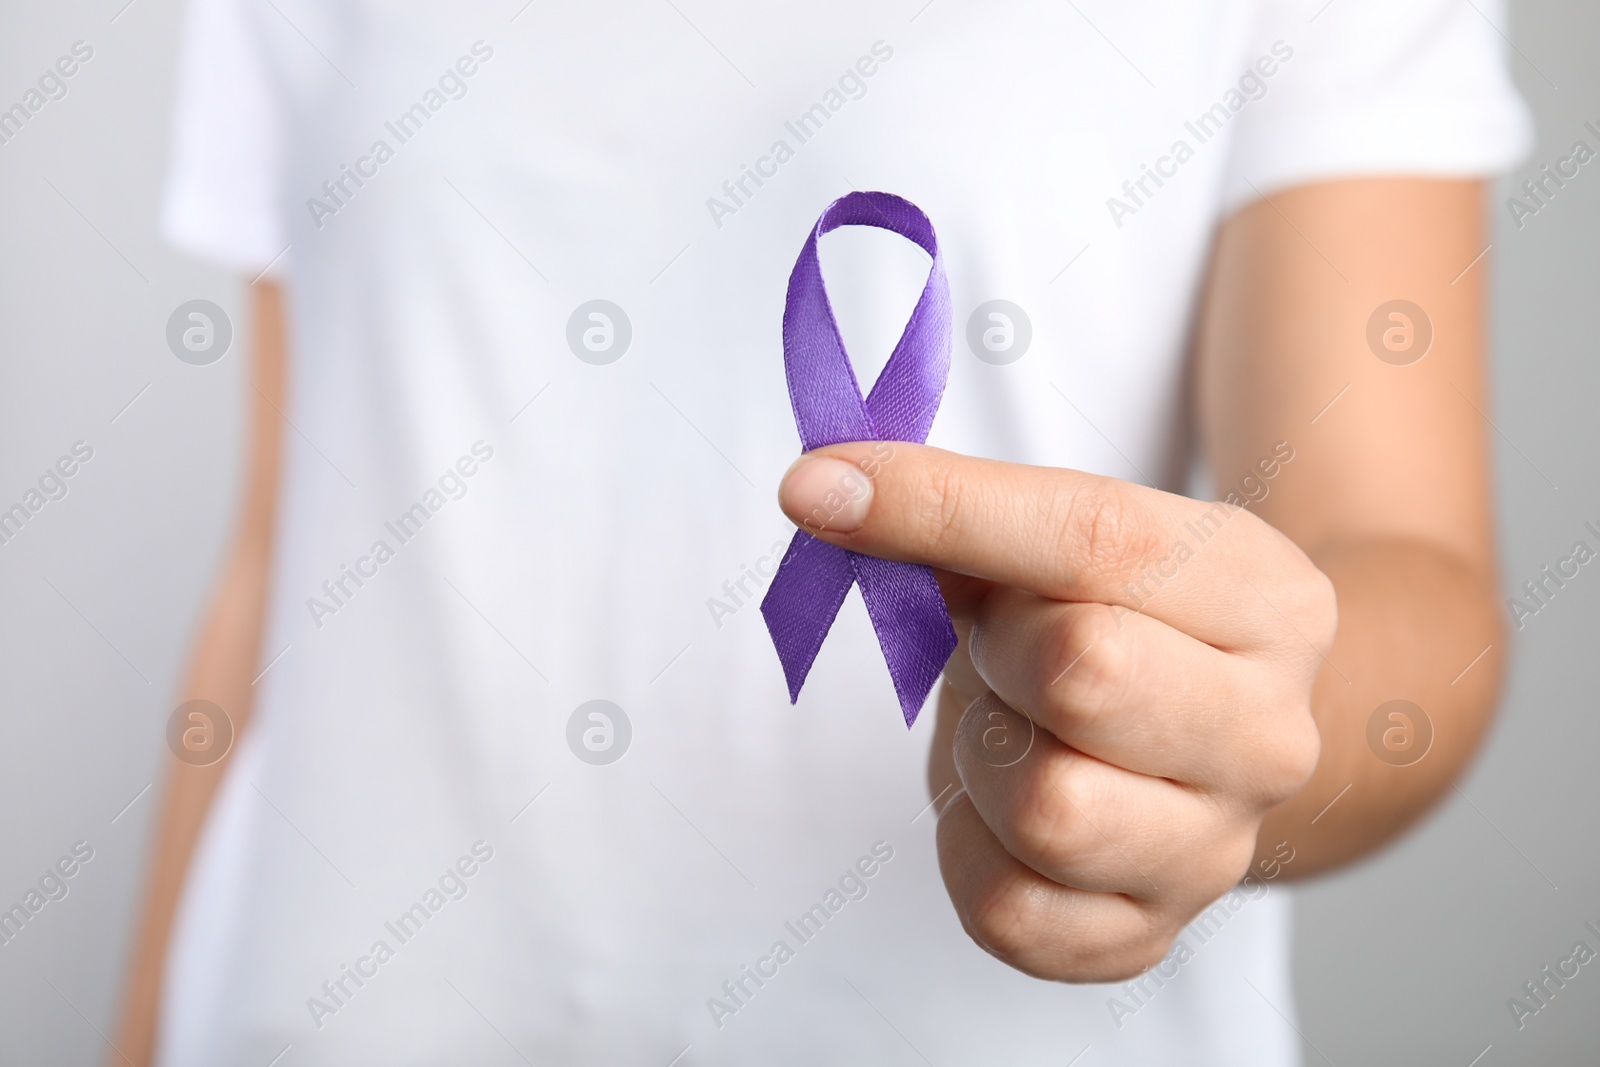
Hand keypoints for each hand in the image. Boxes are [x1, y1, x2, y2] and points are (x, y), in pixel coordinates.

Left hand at [777, 442, 1332, 980]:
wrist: (1183, 745)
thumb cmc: (1110, 625)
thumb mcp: (1062, 544)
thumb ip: (961, 509)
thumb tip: (824, 490)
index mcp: (1269, 602)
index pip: (1097, 538)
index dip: (941, 507)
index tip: (816, 490)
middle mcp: (1271, 737)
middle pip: (1086, 676)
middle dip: (1000, 648)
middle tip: (1001, 647)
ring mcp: (1215, 852)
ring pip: (1049, 809)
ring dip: (982, 755)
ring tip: (1007, 728)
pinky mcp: (1144, 938)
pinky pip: (1007, 908)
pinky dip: (965, 847)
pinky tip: (994, 806)